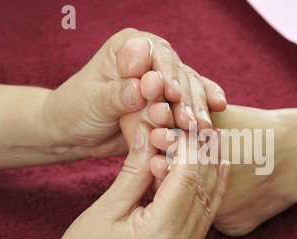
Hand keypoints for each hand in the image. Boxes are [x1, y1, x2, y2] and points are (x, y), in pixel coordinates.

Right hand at [30, 124, 229, 238]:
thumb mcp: (106, 207)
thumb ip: (134, 170)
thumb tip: (148, 132)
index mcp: (158, 235)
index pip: (185, 180)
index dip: (188, 150)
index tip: (186, 127)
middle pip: (201, 192)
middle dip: (205, 158)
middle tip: (208, 130)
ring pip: (207, 207)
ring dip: (212, 175)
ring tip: (216, 146)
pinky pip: (202, 223)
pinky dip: (208, 197)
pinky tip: (217, 176)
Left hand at [41, 28, 226, 159]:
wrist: (77, 132)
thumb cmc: (77, 110)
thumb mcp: (92, 102)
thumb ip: (117, 93)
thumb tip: (142, 86)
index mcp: (129, 47)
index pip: (156, 54)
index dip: (167, 74)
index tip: (172, 95)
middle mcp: (151, 60)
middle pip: (178, 72)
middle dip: (187, 98)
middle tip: (192, 122)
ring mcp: (163, 81)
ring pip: (190, 89)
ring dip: (197, 109)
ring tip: (202, 129)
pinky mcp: (169, 103)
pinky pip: (191, 103)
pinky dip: (205, 107)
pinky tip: (218, 112)